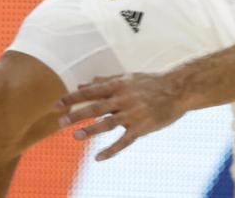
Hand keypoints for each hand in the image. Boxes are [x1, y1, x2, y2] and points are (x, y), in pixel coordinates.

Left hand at [56, 72, 185, 160]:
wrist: (177, 90)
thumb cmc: (149, 82)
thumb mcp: (126, 78)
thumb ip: (103, 82)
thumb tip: (81, 85)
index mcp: (117, 86)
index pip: (90, 92)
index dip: (72, 98)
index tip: (56, 104)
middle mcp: (123, 99)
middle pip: (96, 108)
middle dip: (77, 114)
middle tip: (60, 122)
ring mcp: (133, 114)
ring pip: (108, 124)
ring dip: (90, 130)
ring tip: (75, 137)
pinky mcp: (143, 128)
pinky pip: (124, 141)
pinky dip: (111, 150)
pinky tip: (99, 158)